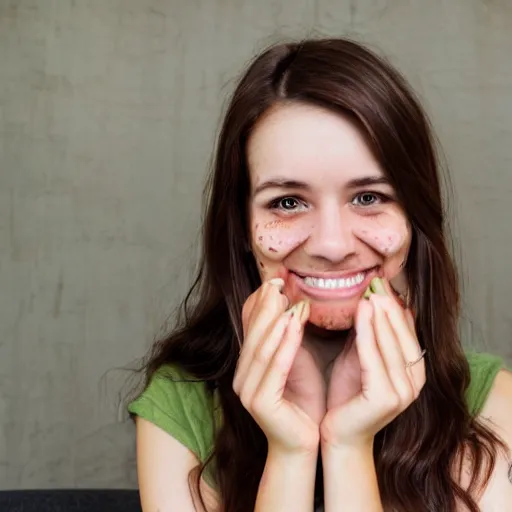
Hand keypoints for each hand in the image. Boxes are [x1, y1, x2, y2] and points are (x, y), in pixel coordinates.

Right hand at [233, 279, 323, 453]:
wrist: (307, 441)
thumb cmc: (306, 399)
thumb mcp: (296, 358)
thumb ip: (289, 334)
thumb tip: (294, 300)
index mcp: (248, 364)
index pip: (250, 326)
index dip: (261, 302)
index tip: (276, 279)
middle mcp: (241, 375)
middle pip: (254, 333)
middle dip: (266, 305)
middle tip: (279, 282)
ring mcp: (246, 390)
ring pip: (262, 347)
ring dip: (276, 321)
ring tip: (288, 299)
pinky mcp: (259, 402)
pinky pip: (274, 367)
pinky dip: (285, 344)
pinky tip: (295, 324)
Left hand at [321, 282, 425, 448]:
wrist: (338, 434)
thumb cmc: (347, 395)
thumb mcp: (360, 358)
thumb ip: (369, 335)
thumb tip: (372, 299)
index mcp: (413, 372)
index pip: (408, 333)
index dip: (396, 307)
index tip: (383, 283)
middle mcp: (415, 383)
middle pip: (403, 336)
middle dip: (390, 308)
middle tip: (378, 283)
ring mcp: (403, 392)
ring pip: (391, 345)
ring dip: (380, 318)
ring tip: (371, 294)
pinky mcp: (385, 398)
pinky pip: (374, 359)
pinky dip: (367, 335)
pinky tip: (361, 314)